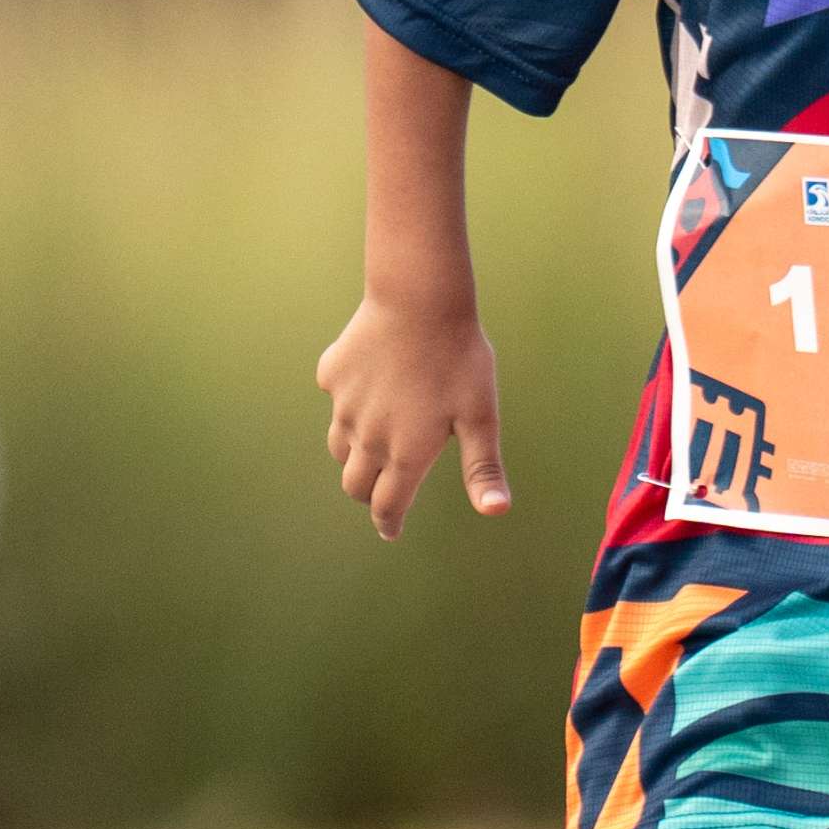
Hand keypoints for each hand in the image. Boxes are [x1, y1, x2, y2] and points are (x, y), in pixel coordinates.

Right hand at [316, 291, 512, 540]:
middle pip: (355, 483)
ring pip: (340, 445)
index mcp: (404, 453)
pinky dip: (348, 403)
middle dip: (369, 494)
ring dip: (355, 454)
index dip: (389, 523)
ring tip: (375, 445)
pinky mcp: (332, 374)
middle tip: (383, 491)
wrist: (419, 298)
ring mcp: (344, 405)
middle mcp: (368, 436)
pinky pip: (335, 399)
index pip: (387, 505)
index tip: (391, 530)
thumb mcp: (480, 415)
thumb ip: (482, 467)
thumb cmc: (458, 357)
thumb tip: (496, 512)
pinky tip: (368, 387)